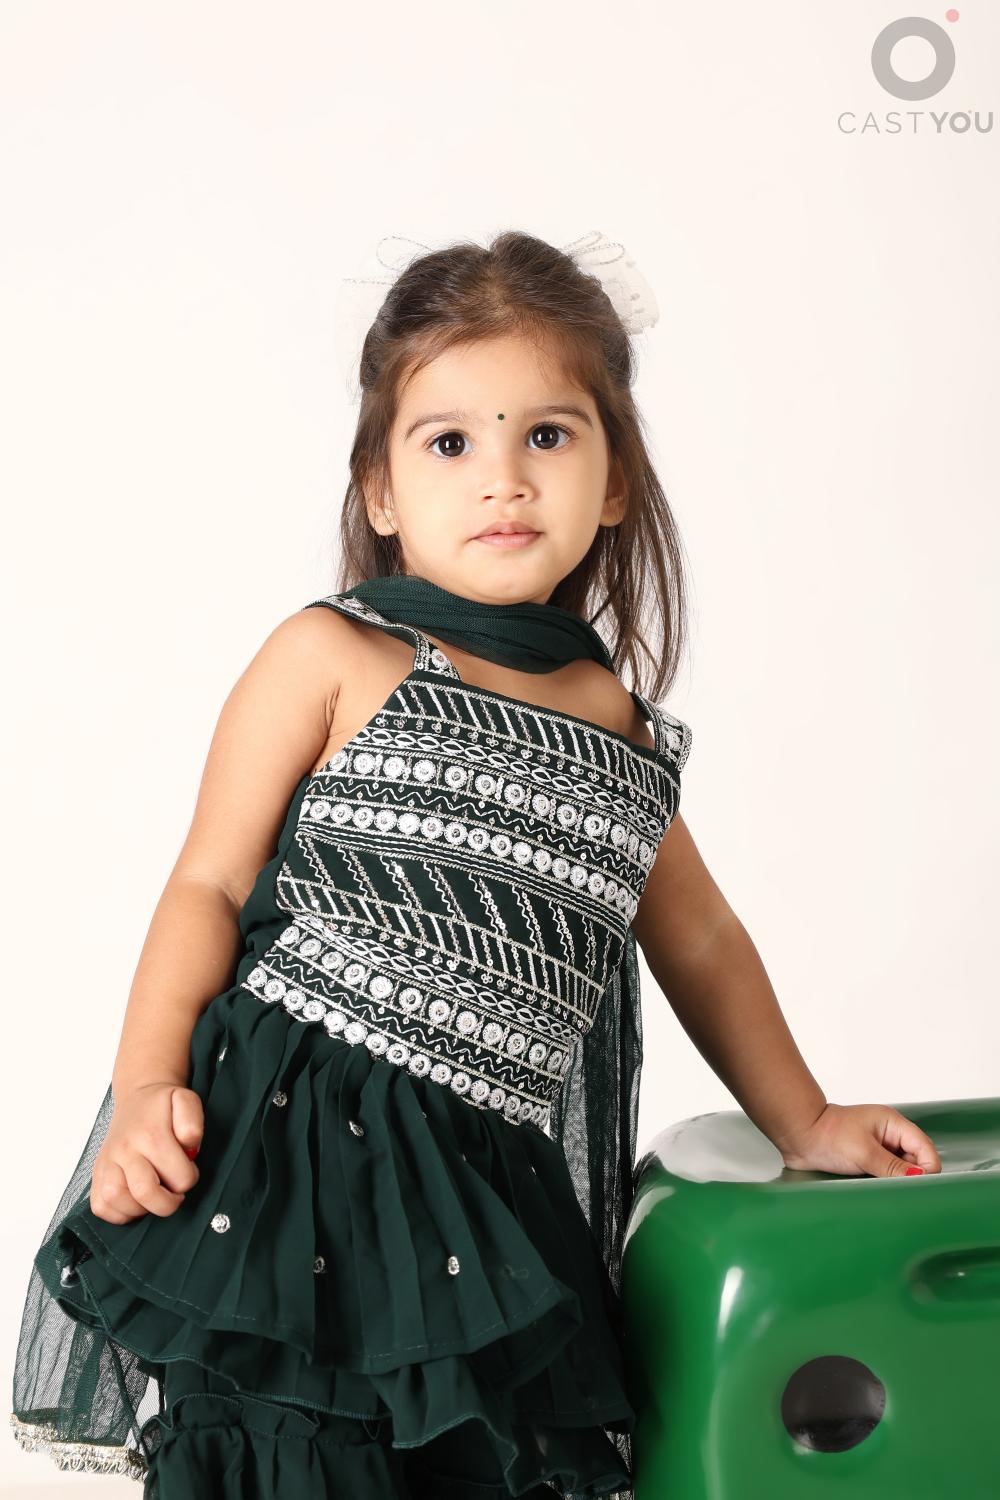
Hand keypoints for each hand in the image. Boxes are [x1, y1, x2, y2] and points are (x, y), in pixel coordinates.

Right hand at [90, 1081, 203, 1223]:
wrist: (138, 1098)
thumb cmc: (163, 1106)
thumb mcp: (186, 1101)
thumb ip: (192, 1123)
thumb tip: (189, 1146)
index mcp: (151, 1134)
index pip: (178, 1177)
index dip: (190, 1179)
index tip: (188, 1170)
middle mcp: (124, 1149)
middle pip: (144, 1192)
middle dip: (167, 1203)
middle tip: (173, 1193)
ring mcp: (107, 1162)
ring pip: (115, 1201)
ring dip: (140, 1209)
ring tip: (153, 1197)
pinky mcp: (96, 1174)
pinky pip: (100, 1206)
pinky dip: (118, 1212)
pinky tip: (134, 1201)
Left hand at [778, 1102, 941, 1177]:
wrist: (798, 1136)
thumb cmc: (827, 1135)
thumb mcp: (864, 1152)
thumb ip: (893, 1167)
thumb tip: (921, 1177)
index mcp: (893, 1124)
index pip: (925, 1149)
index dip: (926, 1170)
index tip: (916, 1187)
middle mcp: (889, 1135)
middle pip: (916, 1162)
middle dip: (910, 1178)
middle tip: (895, 1190)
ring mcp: (879, 1148)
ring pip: (901, 1171)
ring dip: (895, 1182)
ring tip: (880, 1188)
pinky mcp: (868, 1160)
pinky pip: (886, 1176)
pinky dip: (883, 1184)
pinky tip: (873, 1188)